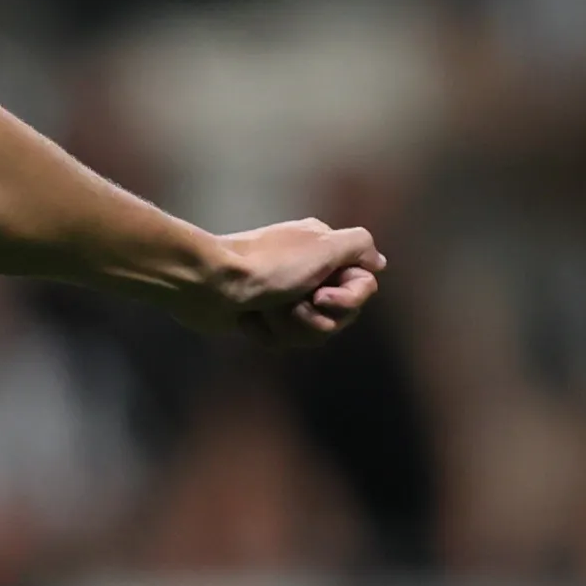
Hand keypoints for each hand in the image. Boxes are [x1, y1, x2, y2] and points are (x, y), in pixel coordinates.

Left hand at [192, 218, 386, 347]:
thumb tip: (377, 261)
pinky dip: (268, 333)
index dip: (347, 300)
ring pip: (313, 331)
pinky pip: (284, 339)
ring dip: (290, 326)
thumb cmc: (266, 266)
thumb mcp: (322, 246)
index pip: (363, 285)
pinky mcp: (263, 314)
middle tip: (290, 304)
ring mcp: (285, 293)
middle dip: (315, 318)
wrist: (207, 285)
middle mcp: (308, 269)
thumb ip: (359, 246)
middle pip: (339, 314)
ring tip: (266, 312)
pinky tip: (249, 320)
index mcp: (323, 248)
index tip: (322, 296)